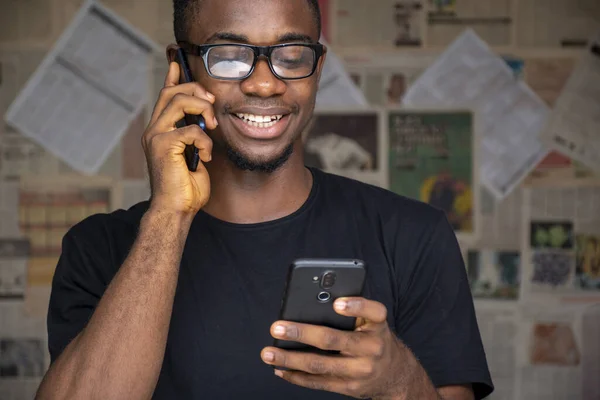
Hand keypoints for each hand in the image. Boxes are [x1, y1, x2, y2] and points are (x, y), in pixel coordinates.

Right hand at [142, 61, 218, 214]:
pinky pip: (190, 129)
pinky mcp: (163, 146)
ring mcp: (156, 136)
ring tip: (212, 128)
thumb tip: (205, 120)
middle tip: (212, 104)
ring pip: (179, 101)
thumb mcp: (194, 155)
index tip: (177, 60)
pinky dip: (205, 142)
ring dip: (203, 110)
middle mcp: (154, 130)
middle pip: (172, 91)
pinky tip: (206, 157)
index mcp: (161, 130)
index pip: (165, 95)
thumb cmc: (187, 187)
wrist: (177, 210)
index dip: (172, 76)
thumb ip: (195, 136)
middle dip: (196, 90)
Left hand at [260, 298, 410, 399]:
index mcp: (378, 325)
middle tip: (277, 328)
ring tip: (268, 353)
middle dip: (301, 334)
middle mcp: (372, 347)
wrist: (395, 373)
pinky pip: (319, 382)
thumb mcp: (371, 322)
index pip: (373, 312)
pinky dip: (296, 376)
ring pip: (320, 364)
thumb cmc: (373, 337)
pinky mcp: (350, 388)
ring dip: (290, 359)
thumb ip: (350, 311)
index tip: (336, 303)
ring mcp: (361, 370)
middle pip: (333, 340)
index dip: (356, 306)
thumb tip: (309, 304)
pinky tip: (280, 368)